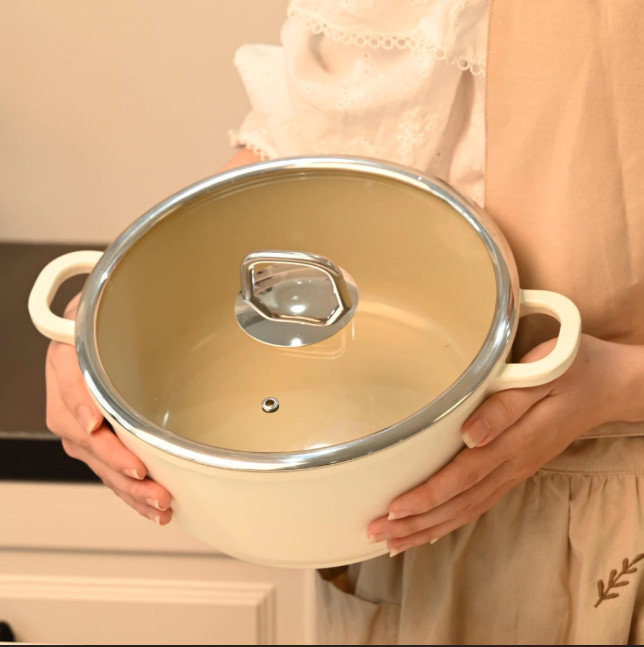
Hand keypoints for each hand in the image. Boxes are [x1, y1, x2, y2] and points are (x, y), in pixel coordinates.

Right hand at [45, 294, 172, 523]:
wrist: (92, 328)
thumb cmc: (102, 321)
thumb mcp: (99, 311)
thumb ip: (103, 317)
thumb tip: (126, 323)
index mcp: (67, 364)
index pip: (73, 393)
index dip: (85, 411)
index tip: (96, 426)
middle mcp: (67, 400)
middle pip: (88, 441)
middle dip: (120, 466)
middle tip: (149, 482)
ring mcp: (77, 426)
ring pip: (99, 465)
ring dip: (129, 489)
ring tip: (158, 505)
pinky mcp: (91, 443)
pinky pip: (107, 471)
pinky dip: (128, 492)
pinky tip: (148, 507)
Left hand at [367, 333, 643, 555]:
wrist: (608, 385)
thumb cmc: (572, 369)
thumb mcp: (544, 373)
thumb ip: (505, 405)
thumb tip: (470, 434)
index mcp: (517, 440)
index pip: (464, 475)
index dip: (429, 494)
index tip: (395, 508)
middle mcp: (514, 463)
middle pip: (460, 502)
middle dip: (417, 521)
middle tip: (378, 533)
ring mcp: (515, 470)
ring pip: (468, 509)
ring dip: (429, 527)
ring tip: (393, 540)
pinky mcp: (515, 469)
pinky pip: (480, 502)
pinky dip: (452, 520)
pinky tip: (431, 528)